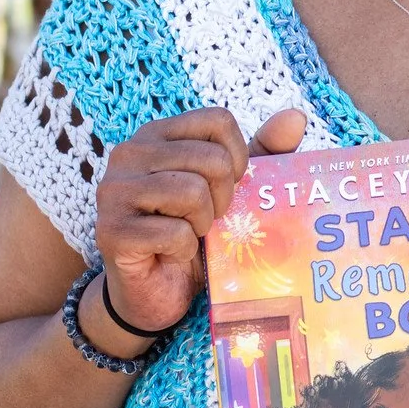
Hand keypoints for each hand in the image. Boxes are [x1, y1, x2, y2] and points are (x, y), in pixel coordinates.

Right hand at [94, 106, 305, 334]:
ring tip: (187, 234)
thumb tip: (297, 116)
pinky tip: (169, 255)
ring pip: (192, 193)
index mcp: (157, 134)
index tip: (226, 187)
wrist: (154, 291)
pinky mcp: (111, 231)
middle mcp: (129, 153)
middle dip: (222, 198)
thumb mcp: (232, 188)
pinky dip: (184, 251)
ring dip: (202, 225)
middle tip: (205, 220)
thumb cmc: (192, 232)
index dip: (237, 159)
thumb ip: (264, 152)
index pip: (218, 121)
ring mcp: (114, 191)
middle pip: (210, 159)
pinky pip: (175, 234)